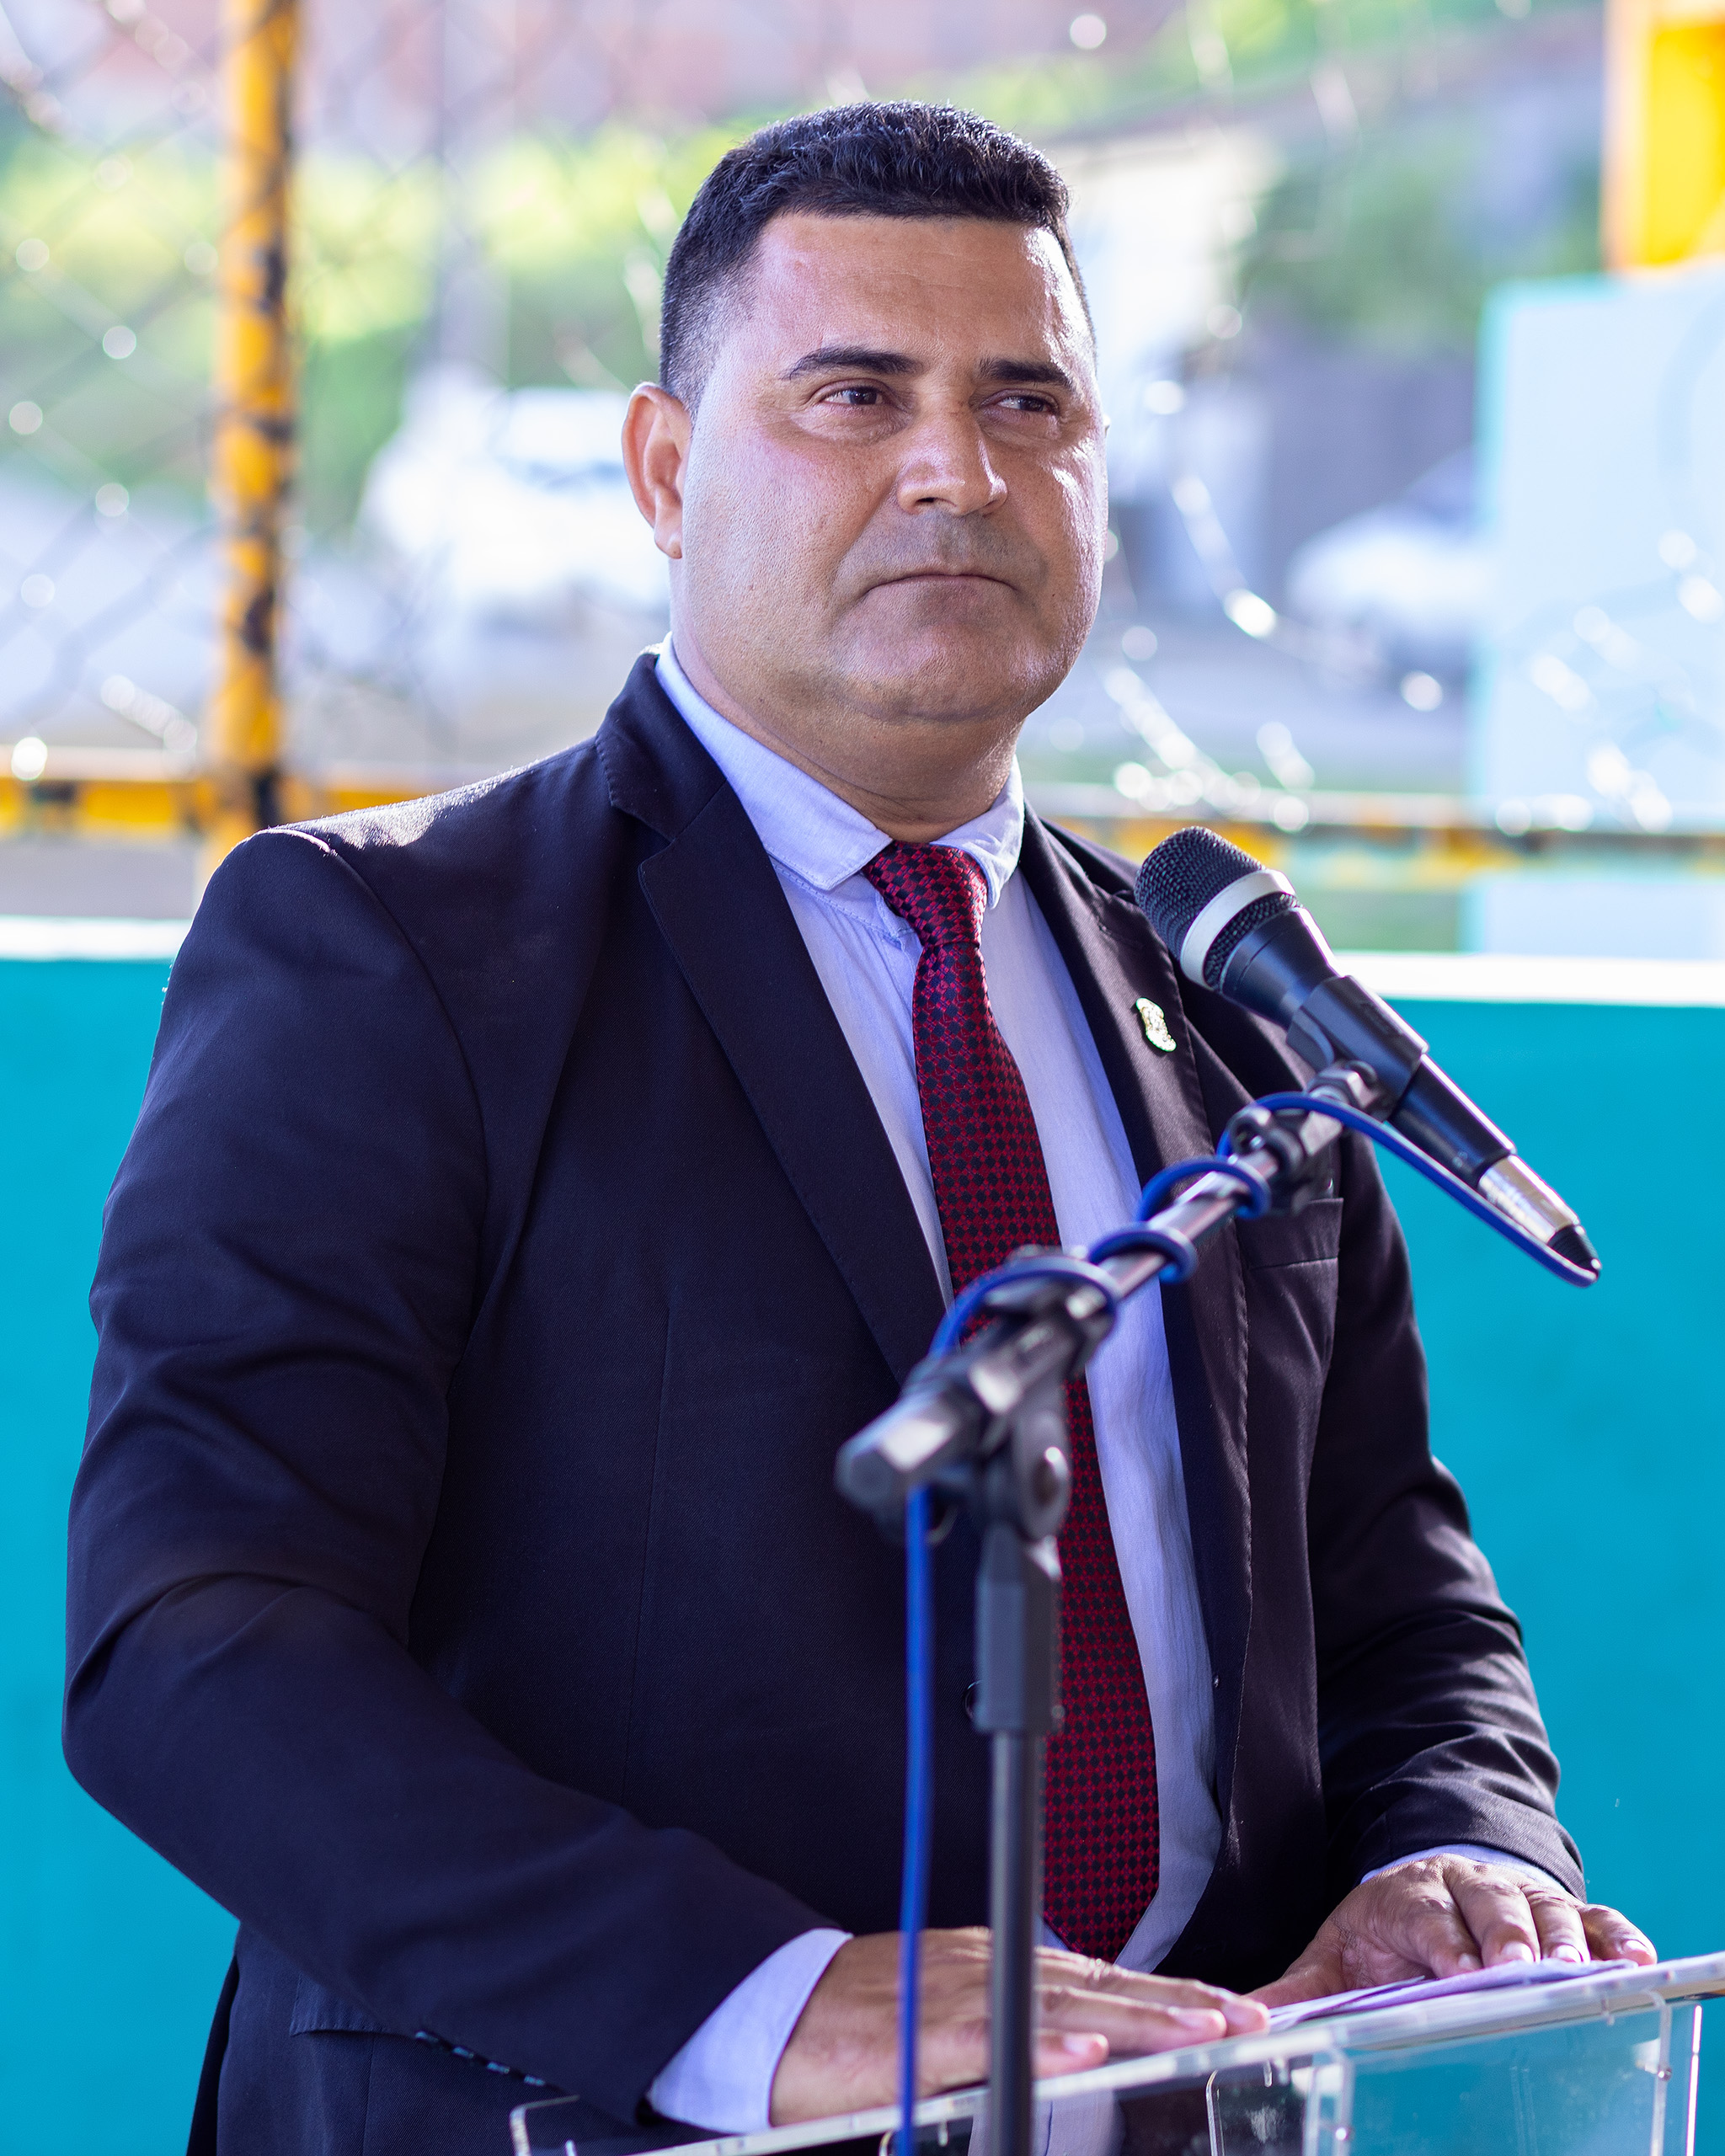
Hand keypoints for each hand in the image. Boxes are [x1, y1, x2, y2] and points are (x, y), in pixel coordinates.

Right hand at [770, 1927, 1267, 2124]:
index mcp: (998, 1964)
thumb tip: (1077, 2046)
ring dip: (1141, 2016)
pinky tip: (1090, 2049)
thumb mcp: (945, 2014)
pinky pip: (995, 2035)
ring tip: (1203, 2029)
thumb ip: (1008, 2025)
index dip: (1168, 1994)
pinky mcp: (922, 2033)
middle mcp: (990, 1966)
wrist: (767, 2009)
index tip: (1230, 2008)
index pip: (1102, 1979)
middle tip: (1249, 2017)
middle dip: (1181, 2002)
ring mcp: (958, 1994)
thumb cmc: (853, 2021)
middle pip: (1103, 1984)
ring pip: (1067, 2003)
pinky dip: (1045, 2039)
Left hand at [1252, 1855, 1656, 2006]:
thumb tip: (1246, 2020)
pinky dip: (1615, 1937)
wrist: (1428, 1880)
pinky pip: (1595, 1917)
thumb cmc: (1384, 1931)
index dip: (1442, 1940)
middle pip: (1489, 1904)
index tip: (1456, 1970)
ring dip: (1562, 1937)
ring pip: (1544, 1907)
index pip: (1426, 1915)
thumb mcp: (1337, 1951)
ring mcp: (1517, 1894)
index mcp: (1410, 1896)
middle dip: (1504, 1936)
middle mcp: (1467, 1886)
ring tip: (1572, 1970)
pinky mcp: (1560, 1909)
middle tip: (1520, 1969)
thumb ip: (1299, 1987)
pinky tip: (1633, 1961)